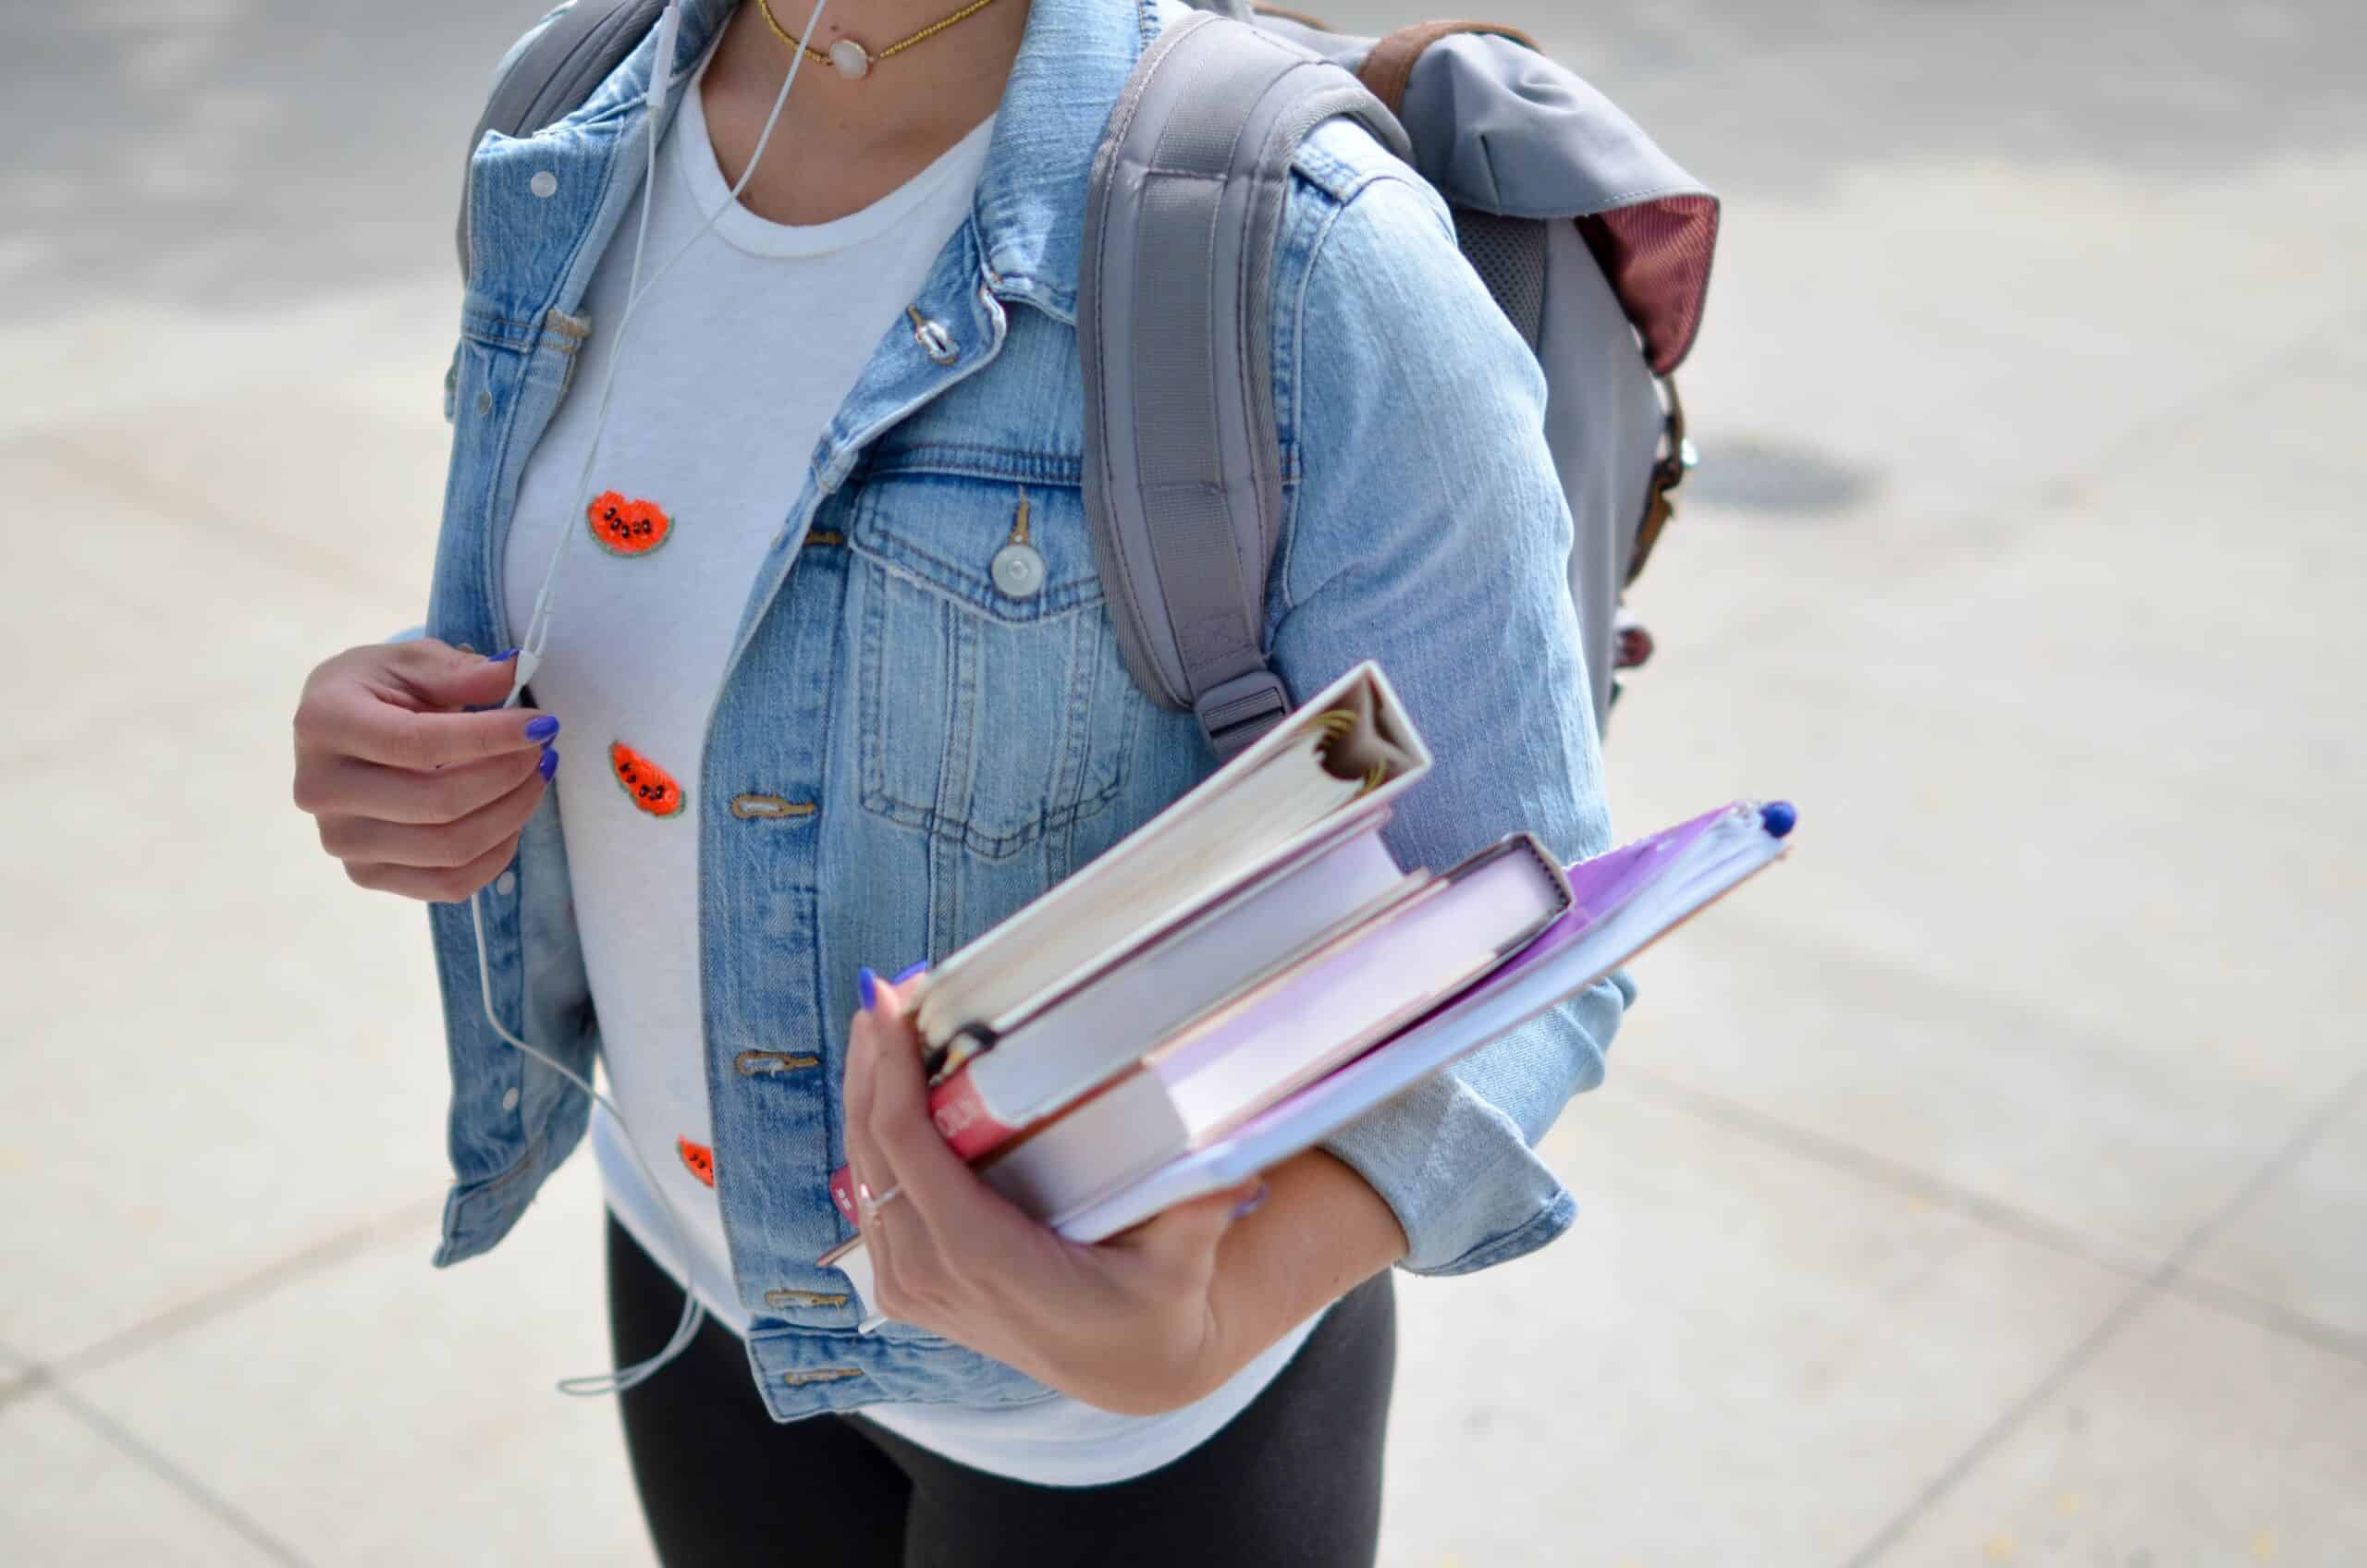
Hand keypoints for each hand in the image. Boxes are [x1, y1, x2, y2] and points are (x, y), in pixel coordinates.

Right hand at [292, 640, 559, 902]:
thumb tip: (512, 673)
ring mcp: (341, 841)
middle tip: (543, 750)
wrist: (338, 731)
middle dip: (509, 776)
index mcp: (324, 723)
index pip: (417, 743)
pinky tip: (511, 818)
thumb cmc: (377, 690)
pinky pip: (448, 884)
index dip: (489, 737)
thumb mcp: (411, 662)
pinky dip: (495, 854)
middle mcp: (320, 789)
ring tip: (535, 778)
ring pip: (449, 850)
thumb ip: (459, 671)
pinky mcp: (366, 874)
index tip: (542, 724)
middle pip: (438, 804)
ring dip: (511, 814)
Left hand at [842, 973, 1265, 1415]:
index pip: (908, 1151)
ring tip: (882, 1021)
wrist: (1127, 1370)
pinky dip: (872, 1136)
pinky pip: (872, 1198)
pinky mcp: (908, 1286)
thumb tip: (1238, 1160)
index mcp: (983, 1259)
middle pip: (872, 1149)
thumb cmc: (1153, 1308)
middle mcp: (932, 1276)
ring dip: (865, 1093)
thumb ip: (1200, 1210)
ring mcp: (912, 1286)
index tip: (890, 1004)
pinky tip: (884, 1087)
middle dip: (871, 1064)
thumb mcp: (1182, 1263)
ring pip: (862, 1171)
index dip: (890, 1073)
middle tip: (884, 991)